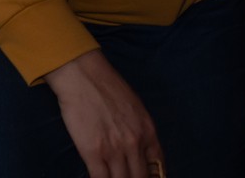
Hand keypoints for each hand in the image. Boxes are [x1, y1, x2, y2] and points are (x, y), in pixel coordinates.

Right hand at [44, 50, 164, 177]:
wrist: (85, 77)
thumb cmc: (109, 88)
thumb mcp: (136, 109)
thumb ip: (141, 131)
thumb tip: (141, 152)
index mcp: (148, 131)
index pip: (158, 166)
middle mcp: (135, 143)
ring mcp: (114, 150)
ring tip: (114, 177)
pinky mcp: (93, 153)